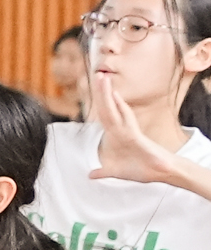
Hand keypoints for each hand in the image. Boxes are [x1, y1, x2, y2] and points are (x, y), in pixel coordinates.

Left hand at [86, 71, 184, 185]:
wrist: (159, 173)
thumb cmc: (140, 170)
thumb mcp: (115, 172)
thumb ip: (103, 171)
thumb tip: (91, 175)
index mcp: (115, 135)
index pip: (104, 116)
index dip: (98, 104)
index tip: (92, 90)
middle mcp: (121, 129)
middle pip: (108, 108)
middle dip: (101, 92)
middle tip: (96, 74)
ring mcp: (128, 130)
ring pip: (115, 109)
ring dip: (108, 94)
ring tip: (103, 78)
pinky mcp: (136, 135)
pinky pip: (127, 119)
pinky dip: (121, 107)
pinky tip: (115, 96)